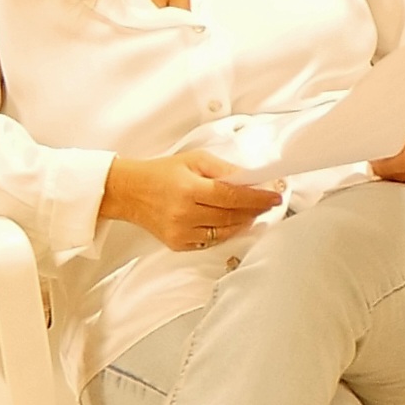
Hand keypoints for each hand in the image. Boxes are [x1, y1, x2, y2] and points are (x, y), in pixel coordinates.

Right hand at [99, 151, 283, 253]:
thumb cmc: (162, 173)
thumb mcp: (195, 160)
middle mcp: (184, 214)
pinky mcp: (178, 244)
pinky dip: (225, 232)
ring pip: (224, 232)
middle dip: (255, 209)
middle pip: (232, 216)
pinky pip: (211, 241)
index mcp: (189, 190)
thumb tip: (251, 179)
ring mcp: (181, 232)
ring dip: (244, 222)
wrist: (128, 192)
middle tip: (269, 203)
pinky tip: (233, 222)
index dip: (258, 198)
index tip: (275, 197)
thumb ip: (224, 170)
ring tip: (254, 212)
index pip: (233, 196)